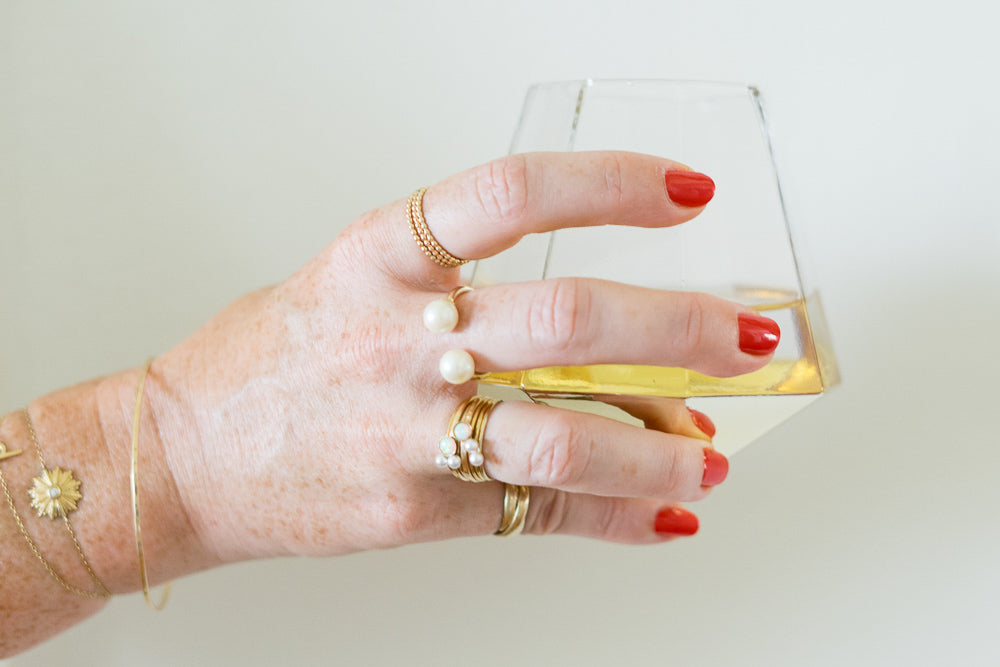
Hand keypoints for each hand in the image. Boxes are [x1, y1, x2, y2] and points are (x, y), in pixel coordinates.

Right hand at [149, 151, 777, 563]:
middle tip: (745, 336)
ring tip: (712, 452)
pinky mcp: (411, 509)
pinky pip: (535, 512)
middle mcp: (397, 338)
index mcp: (380, 261)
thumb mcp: (356, 289)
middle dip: (677, 329)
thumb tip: (610, 342)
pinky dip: (616, 515)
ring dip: (658, 445)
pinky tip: (664, 511)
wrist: (184, 454)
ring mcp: (403, 431)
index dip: (609, 184)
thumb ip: (472, 301)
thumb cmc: (276, 360)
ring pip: (561, 435)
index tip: (686, 190)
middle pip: (565, 320)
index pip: (509, 196)